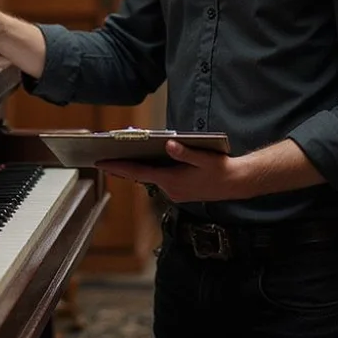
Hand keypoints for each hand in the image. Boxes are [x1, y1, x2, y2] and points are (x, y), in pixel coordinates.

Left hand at [96, 140, 245, 202]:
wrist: (236, 183)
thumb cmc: (220, 169)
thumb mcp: (203, 157)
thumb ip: (185, 152)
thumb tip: (170, 145)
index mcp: (171, 180)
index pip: (138, 173)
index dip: (118, 167)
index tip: (101, 163)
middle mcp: (170, 189)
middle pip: (140, 177)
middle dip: (122, 168)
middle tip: (102, 160)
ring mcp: (175, 192)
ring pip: (150, 180)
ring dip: (136, 171)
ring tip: (119, 160)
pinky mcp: (180, 192)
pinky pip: (159, 181)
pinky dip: (149, 173)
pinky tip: (145, 165)